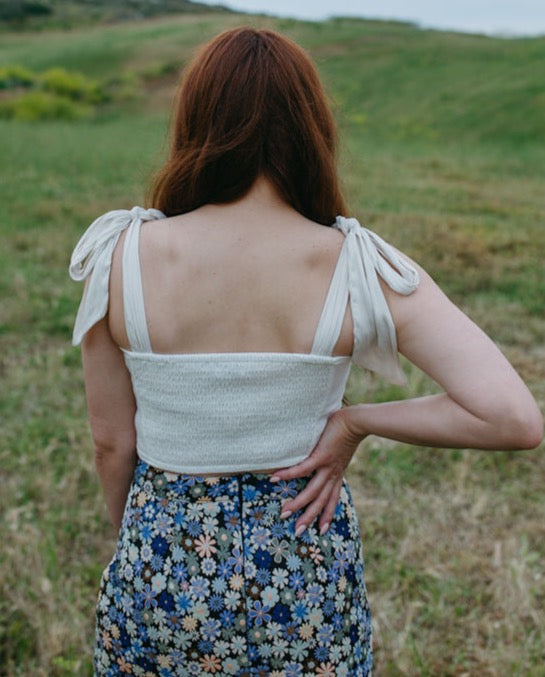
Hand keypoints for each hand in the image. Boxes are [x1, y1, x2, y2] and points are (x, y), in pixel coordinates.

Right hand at [270, 407, 364, 534]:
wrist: (357, 422)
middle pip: (320, 501)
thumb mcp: (342, 450)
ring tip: (285, 512)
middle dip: (309, 517)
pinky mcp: (320, 456)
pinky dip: (288, 475)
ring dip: (298, 504)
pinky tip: (275, 478)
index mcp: (337, 474)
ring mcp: (326, 467)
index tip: (322, 530)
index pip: (332, 499)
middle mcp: (332, 474)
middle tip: (297, 531)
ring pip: (312, 491)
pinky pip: (301, 469)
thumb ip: (333, 456)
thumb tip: (326, 454)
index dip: (327, 515)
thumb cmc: (348, 430)